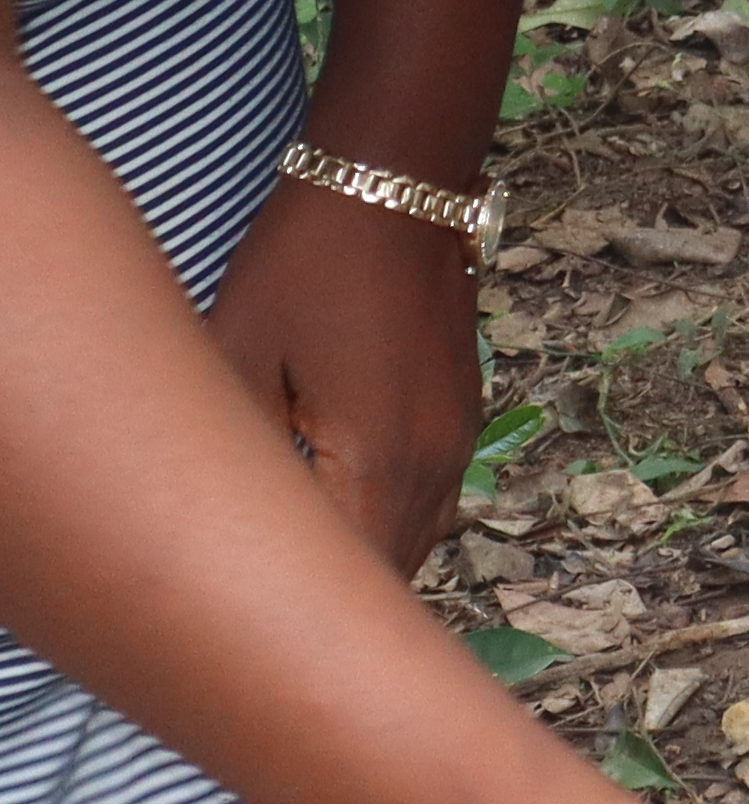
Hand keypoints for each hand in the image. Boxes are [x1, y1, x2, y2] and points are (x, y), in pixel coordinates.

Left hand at [205, 176, 488, 578]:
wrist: (396, 184)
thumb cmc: (305, 267)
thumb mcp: (240, 359)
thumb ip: (241, 458)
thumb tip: (231, 529)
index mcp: (379, 463)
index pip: (348, 582)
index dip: (303, 612)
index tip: (255, 619)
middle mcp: (435, 464)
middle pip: (389, 573)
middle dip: (334, 598)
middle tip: (267, 601)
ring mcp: (458, 438)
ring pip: (418, 540)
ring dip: (365, 561)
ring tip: (301, 564)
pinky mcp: (462, 413)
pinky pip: (431, 500)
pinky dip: (388, 521)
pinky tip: (340, 504)